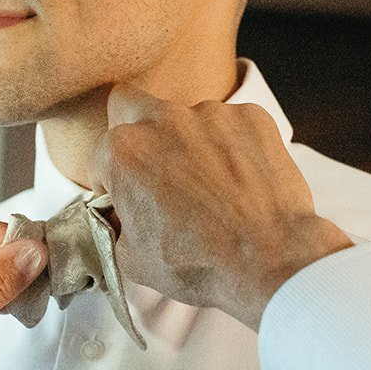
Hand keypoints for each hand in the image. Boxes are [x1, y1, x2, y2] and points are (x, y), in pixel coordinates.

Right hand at [91, 85, 352, 330]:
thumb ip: (116, 223)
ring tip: (212, 187)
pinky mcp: (251, 116)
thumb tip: (121, 215)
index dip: (112, 182)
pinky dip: (232, 147)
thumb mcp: (132, 258)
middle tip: (155, 168)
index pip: (101, 156)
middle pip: (130, 106)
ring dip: (191, 144)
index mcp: (123, 151)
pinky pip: (232, 124)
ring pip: (187, 118)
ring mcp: (210, 113)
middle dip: (136, 132)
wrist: (269, 260)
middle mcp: (163, 120)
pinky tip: (240, 180)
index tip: (128, 198)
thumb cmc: (201, 263)